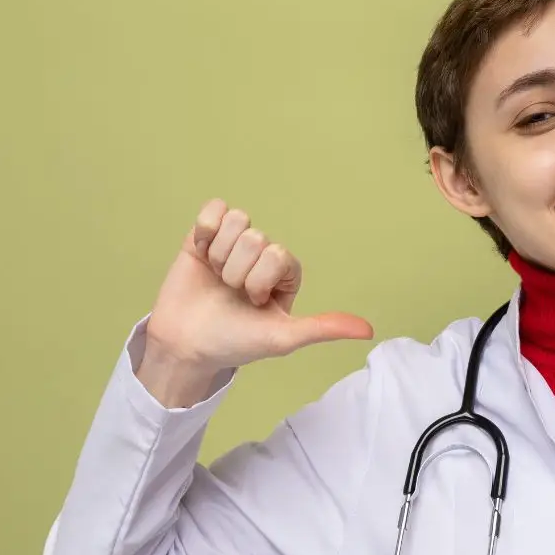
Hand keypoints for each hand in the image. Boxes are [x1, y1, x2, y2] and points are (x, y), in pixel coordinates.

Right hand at [143, 199, 373, 373]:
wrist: (186, 344)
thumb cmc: (235, 342)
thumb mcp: (283, 338)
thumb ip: (323, 328)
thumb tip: (368, 330)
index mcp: (285, 272)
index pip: (278, 255)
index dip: (258, 280)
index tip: (252, 302)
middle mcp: (262, 254)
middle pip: (255, 238)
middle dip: (236, 272)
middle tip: (230, 293)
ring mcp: (234, 243)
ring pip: (237, 220)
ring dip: (219, 254)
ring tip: (216, 277)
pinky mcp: (204, 235)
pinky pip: (213, 209)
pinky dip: (204, 232)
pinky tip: (201, 254)